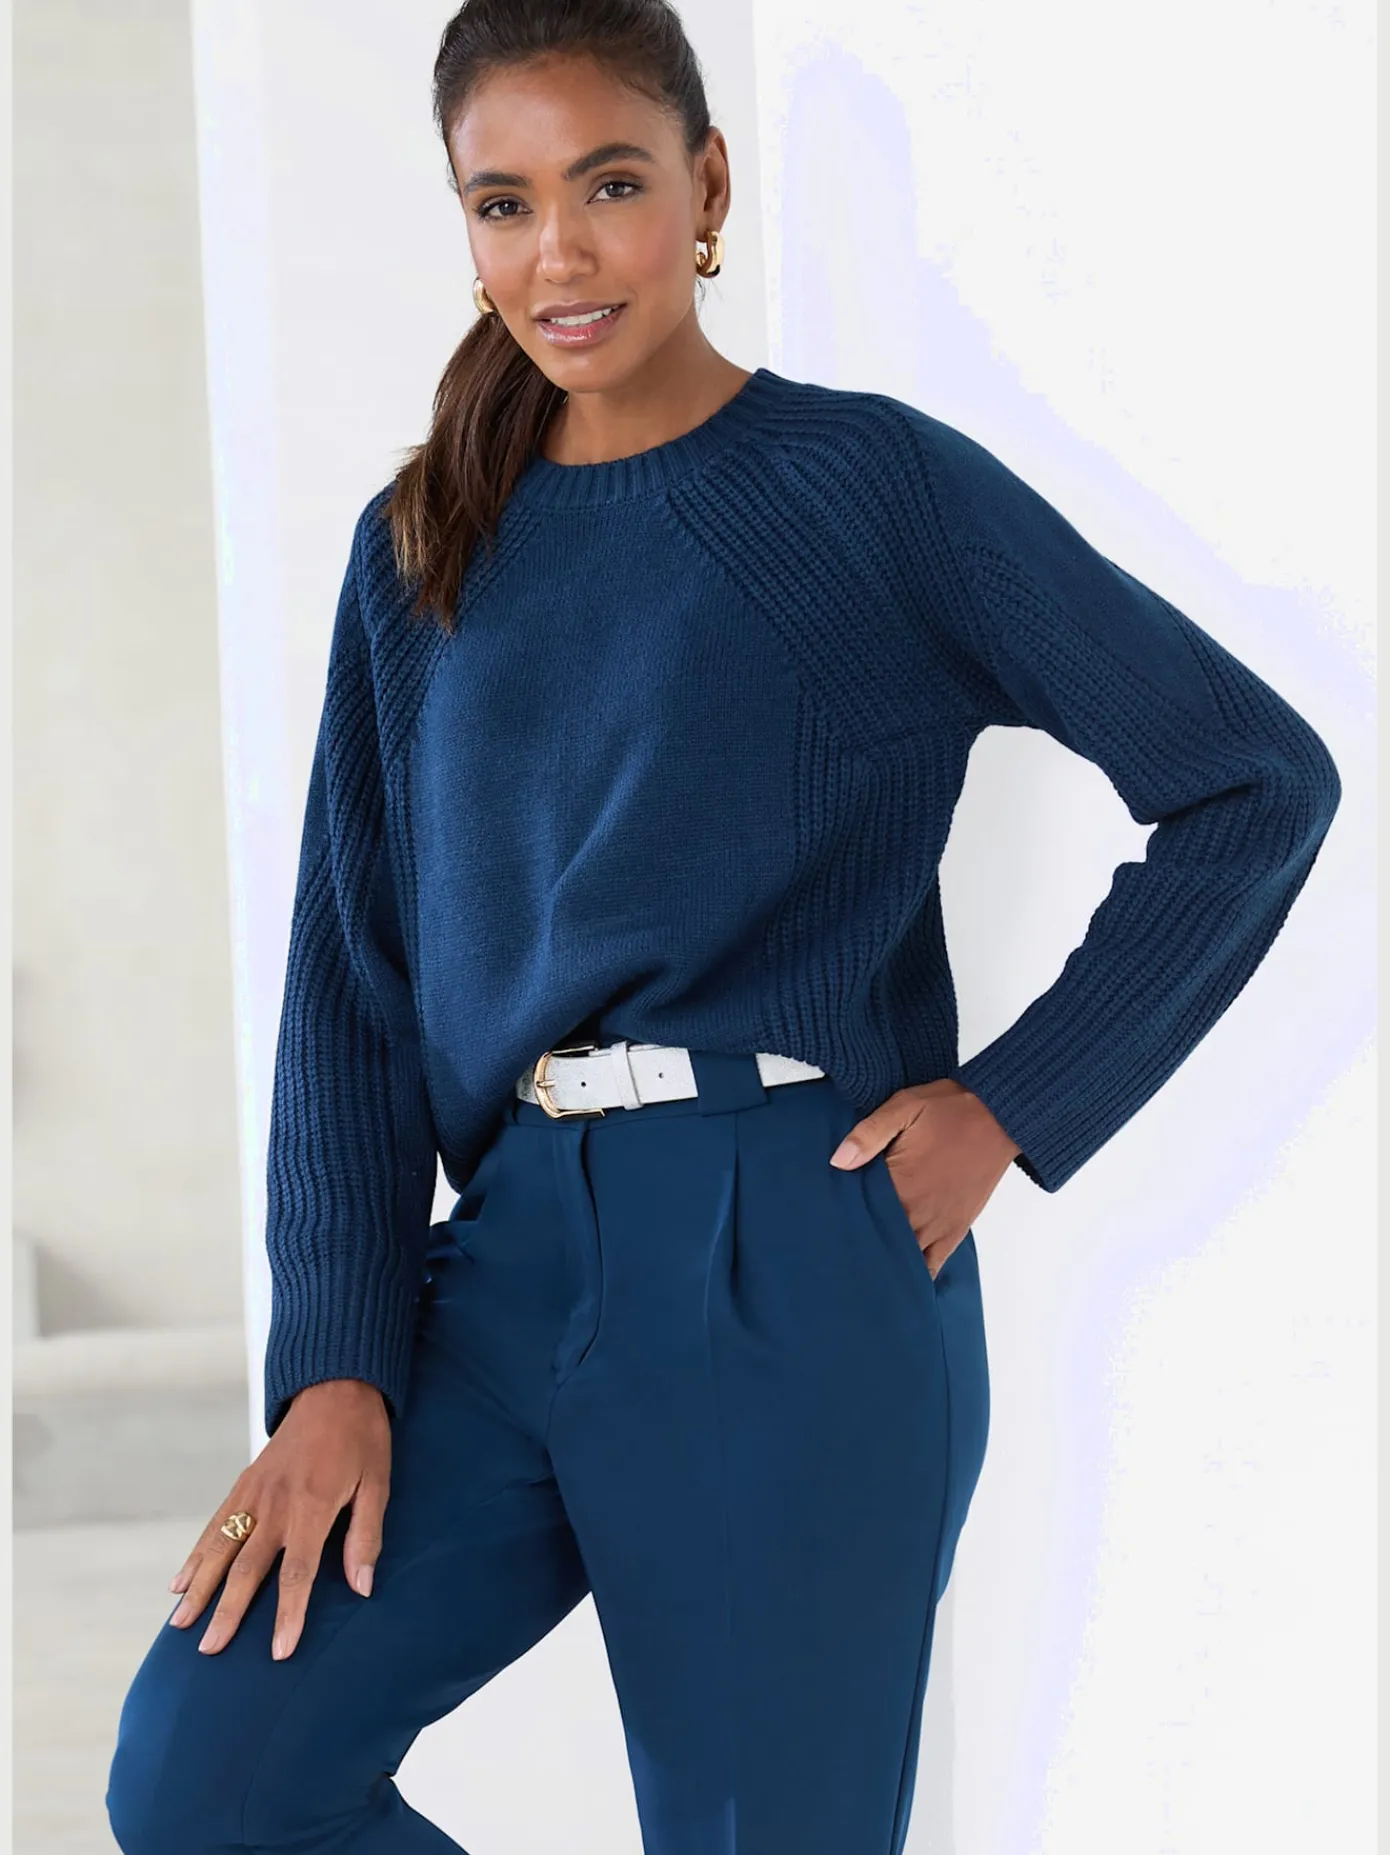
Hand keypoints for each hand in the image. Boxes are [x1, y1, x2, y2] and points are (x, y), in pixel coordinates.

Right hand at [166, 1378, 391, 1660]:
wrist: (334, 1386)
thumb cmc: (362, 1437)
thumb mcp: (378, 1483)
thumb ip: (366, 1536)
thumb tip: (362, 1588)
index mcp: (313, 1506)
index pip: (298, 1573)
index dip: (289, 1615)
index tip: (279, 1653)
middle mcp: (276, 1503)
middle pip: (247, 1568)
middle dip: (227, 1613)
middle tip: (210, 1652)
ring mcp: (255, 1492)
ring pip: (219, 1548)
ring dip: (199, 1589)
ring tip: (180, 1626)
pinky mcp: (244, 1483)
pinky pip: (215, 1524)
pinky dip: (195, 1554)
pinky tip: (180, 1582)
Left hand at [829, 1079, 1021, 1276]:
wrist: (1000, 1117)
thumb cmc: (950, 1110)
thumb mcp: (904, 1108)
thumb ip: (869, 1134)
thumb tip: (838, 1161)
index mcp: (902, 1184)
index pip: (861, 1215)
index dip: (842, 1220)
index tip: (826, 1225)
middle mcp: (919, 1212)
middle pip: (880, 1242)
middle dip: (860, 1245)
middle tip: (836, 1250)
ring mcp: (939, 1225)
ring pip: (905, 1259)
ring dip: (885, 1261)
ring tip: (863, 1266)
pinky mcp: (956, 1229)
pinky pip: (934, 1263)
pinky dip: (918, 1273)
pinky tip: (901, 1277)